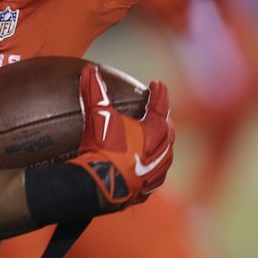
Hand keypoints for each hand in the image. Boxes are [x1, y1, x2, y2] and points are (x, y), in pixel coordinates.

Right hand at [67, 64, 174, 210]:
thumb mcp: (98, 116)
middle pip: (168, 128)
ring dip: (161, 143)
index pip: (161, 104)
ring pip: (166, 152)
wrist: (100, 185)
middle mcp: (163, 150)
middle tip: (158, 110)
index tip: (157, 83)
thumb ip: (94, 91)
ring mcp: (157, 171)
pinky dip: (153, 165)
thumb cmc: (102, 148)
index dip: (159, 92)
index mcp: (156, 130)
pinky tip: (146, 165)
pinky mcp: (148, 188)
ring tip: (155, 138)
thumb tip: (89, 69)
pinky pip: (155, 174)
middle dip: (163, 117)